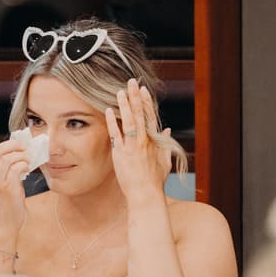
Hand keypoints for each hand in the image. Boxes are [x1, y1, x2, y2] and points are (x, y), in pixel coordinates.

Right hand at [0, 139, 28, 233]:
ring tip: (29, 161)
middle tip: (26, 149)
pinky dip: (24, 165)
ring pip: (8, 158)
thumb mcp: (4, 186)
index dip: (11, 144)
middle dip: (15, 145)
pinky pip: (15, 169)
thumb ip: (9, 172)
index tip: (23, 147)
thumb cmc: (7, 206)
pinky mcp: (7, 189)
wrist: (3, 225)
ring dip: (22, 156)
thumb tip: (23, 158)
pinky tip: (28, 169)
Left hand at [105, 78, 172, 204]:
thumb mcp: (165, 161)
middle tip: (131, 82)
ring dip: (125, 105)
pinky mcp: (121, 154)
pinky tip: (108, 110)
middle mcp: (144, 141)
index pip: (150, 117)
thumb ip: (165, 144)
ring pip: (129, 121)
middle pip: (140, 114)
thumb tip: (167, 130)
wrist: (146, 194)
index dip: (146, 102)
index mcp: (154, 141)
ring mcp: (132, 147)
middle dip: (135, 97)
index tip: (142, 90)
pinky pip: (116, 134)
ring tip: (120, 91)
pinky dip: (112, 122)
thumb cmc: (155, 181)